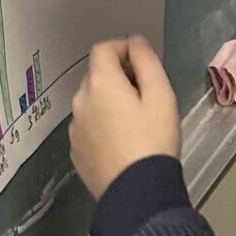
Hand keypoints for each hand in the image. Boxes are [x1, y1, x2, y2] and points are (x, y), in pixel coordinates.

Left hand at [70, 37, 180, 199]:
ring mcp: (75, 127)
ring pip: (91, 102)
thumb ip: (147, 61)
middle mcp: (80, 100)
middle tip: (145, 96)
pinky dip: (102, 125)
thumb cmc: (153, 140)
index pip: (104, 48)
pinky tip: (122, 143)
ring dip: (109, 102)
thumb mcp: (161, 95)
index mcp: (100, 82)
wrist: (137, 193)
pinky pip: (89, 126)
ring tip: (135, 123)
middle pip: (97, 75)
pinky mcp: (76, 151)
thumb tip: (135, 41)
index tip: (143, 63)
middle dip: (119, 77)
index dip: (123, 49)